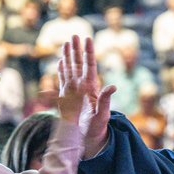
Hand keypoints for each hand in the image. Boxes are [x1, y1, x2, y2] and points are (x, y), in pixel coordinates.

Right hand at [57, 35, 115, 157]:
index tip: (87, 38)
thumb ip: (106, 100)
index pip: (89, 66)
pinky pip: (63, 81)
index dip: (88, 52)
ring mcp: (75, 92)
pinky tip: (61, 62)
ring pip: (70, 69)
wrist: (88, 138)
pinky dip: (61, 71)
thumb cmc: (97, 128)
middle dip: (76, 49)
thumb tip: (113, 86)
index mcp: (91, 88)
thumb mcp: (103, 114)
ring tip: (65, 43)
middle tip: (73, 35)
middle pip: (78, 64)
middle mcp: (83, 87)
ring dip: (68, 56)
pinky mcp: (67, 98)